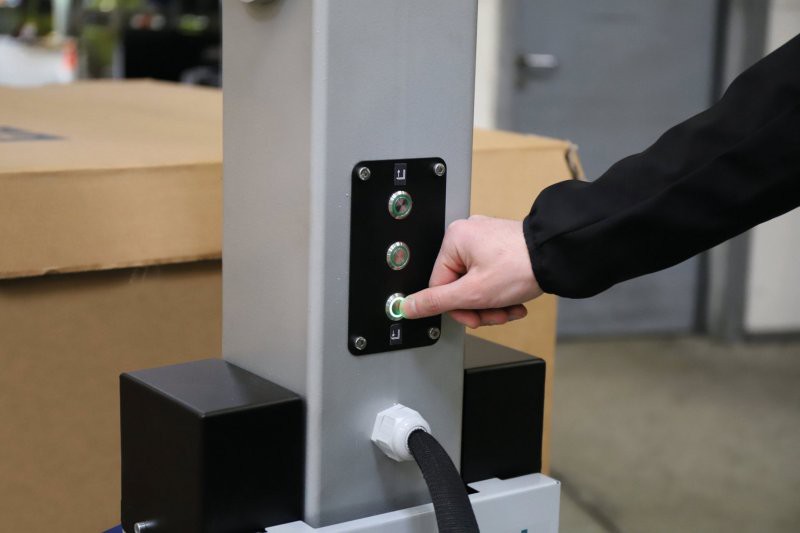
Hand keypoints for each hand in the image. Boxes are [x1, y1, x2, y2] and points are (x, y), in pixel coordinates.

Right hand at [401, 215, 542, 327]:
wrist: (558, 257)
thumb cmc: (521, 266)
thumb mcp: (473, 293)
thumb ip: (437, 302)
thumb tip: (407, 307)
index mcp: (454, 239)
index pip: (439, 285)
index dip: (458, 308)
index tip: (474, 319)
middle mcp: (468, 235)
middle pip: (459, 287)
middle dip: (479, 308)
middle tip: (496, 315)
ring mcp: (486, 240)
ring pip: (477, 285)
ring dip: (493, 304)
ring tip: (510, 309)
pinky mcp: (501, 248)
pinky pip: (490, 277)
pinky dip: (502, 293)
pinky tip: (515, 302)